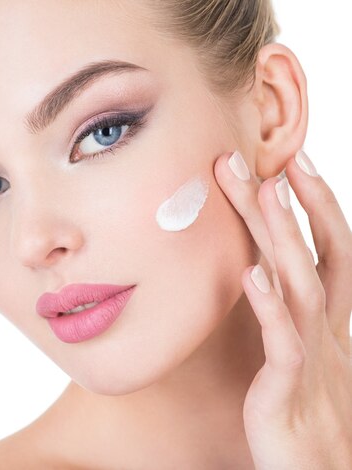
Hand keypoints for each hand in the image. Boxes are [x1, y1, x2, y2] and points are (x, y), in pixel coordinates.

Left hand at [214, 149, 351, 468]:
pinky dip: (271, 304)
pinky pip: (284, 340)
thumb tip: (263, 275)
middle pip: (316, 254)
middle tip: (269, 158)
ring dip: (284, 236)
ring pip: (303, 284)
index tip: (289, 166)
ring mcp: (312, 357)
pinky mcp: (289, 388)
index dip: (315, 208)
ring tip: (266, 192)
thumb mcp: (298, 356)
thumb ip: (286, 316)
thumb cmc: (301, 415)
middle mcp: (328, 331)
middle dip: (296, 205)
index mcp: (329, 322)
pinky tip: (252, 274)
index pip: (329, 251)